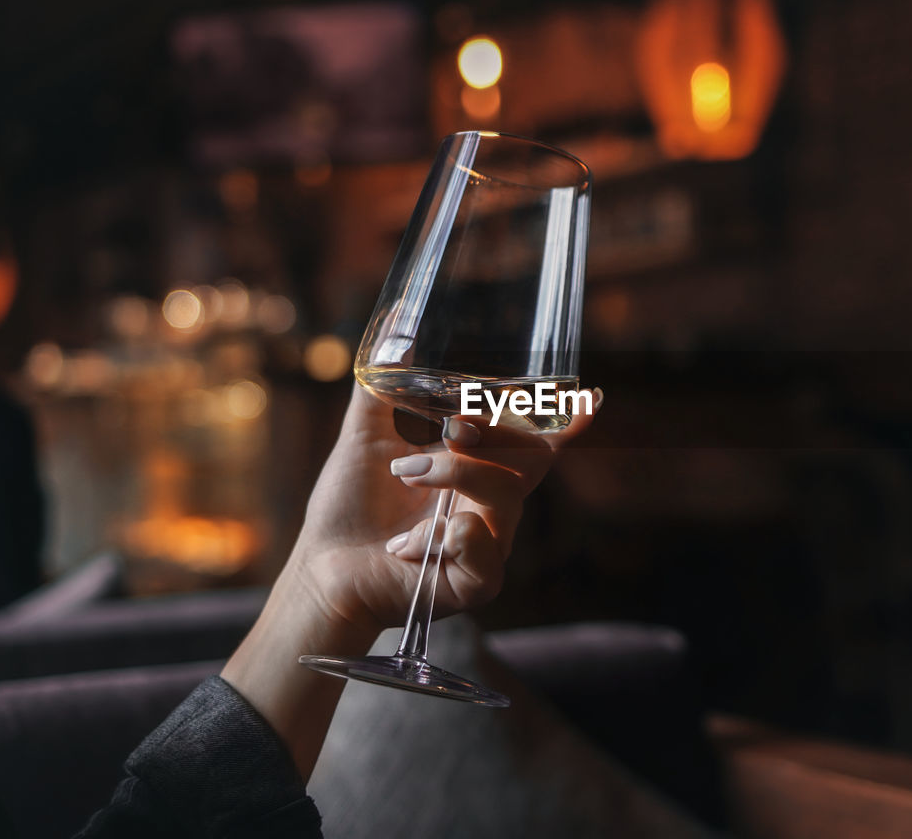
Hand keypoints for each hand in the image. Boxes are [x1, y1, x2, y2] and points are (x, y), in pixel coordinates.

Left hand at [293, 384, 598, 635]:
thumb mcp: (364, 435)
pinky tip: (409, 543)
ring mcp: (487, 545)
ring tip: (404, 473)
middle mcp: (490, 506)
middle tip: (451, 426)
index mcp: (478, 472)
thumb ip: (381, 385)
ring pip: (505, 496)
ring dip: (454, 474)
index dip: (566, 423)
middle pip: (530, 460)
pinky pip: (486, 551)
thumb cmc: (350, 506)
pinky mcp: (475, 583)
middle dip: (494, 434)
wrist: (322, 565)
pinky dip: (451, 535)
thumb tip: (393, 329)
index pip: (533, 444)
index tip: (589, 398)